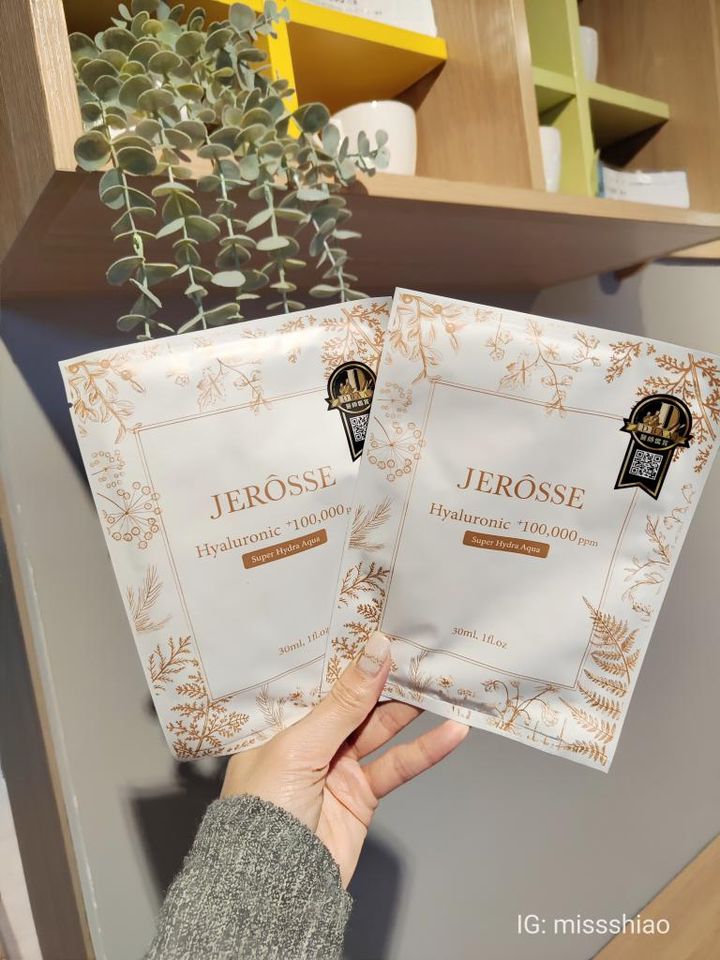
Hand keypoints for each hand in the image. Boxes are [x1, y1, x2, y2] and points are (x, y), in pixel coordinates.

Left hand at [222, 631, 468, 886]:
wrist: (272, 888)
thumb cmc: (263, 810)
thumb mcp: (300, 745)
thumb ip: (344, 701)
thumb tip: (375, 649)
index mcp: (280, 722)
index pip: (318, 679)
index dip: (347, 655)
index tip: (377, 625)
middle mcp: (307, 740)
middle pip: (354, 700)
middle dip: (385, 677)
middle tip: (418, 647)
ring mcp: (336, 767)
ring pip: (380, 729)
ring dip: (411, 708)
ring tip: (442, 681)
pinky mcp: (361, 795)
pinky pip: (397, 765)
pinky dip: (426, 750)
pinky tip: (451, 733)